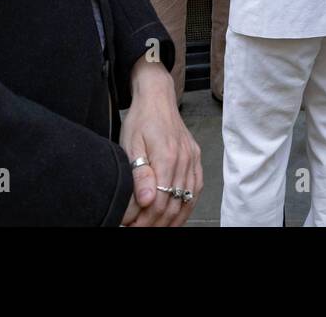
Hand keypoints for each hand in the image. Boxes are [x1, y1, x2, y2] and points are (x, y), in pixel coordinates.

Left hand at [119, 59, 202, 226]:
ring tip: (154, 226)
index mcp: (167, 156)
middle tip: (137, 228)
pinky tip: (175, 216)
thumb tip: (146, 200)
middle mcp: (184, 159)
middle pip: (173, 204)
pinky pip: (196, 189)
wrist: (158, 98)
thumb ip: (139, 173)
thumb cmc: (141, 119)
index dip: (144, 219)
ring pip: (187, 200)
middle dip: (155, 223)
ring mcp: (193, 159)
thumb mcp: (131, 144)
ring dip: (171, 219)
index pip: (158, 201)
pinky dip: (186, 207)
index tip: (129, 225)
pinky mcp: (196, 158)